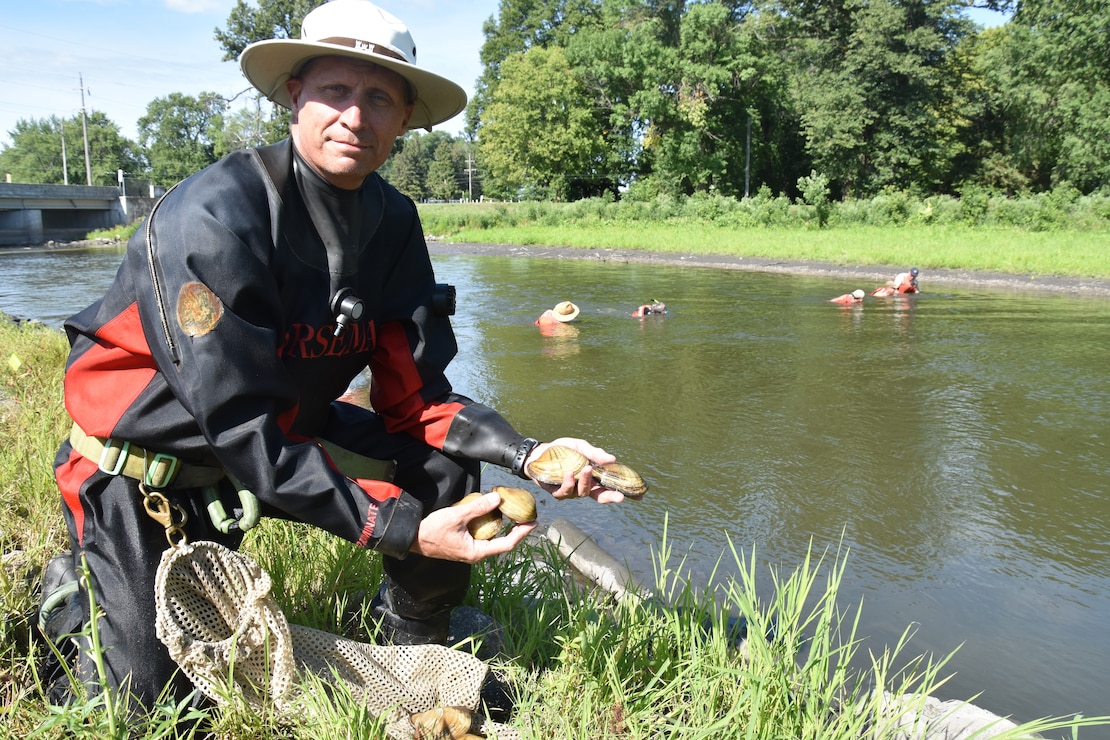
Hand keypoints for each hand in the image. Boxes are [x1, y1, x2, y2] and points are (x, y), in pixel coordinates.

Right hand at [410, 490, 534, 562]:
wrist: (413, 539)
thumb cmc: (432, 531)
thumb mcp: (456, 516)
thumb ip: (478, 508)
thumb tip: (498, 499)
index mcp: (477, 552)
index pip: (507, 544)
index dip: (522, 533)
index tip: (533, 523)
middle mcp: (476, 553)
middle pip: (503, 542)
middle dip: (516, 529)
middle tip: (527, 515)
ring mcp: (471, 549)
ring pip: (494, 538)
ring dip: (504, 526)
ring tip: (514, 512)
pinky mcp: (465, 543)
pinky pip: (484, 535)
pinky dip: (492, 525)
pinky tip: (494, 513)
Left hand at [527, 437, 624, 503]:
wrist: (539, 452)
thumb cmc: (562, 450)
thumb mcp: (580, 446)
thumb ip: (595, 453)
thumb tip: (612, 459)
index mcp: (592, 477)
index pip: (609, 487)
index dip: (620, 493)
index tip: (638, 498)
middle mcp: (583, 487)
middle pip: (599, 497)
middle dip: (610, 497)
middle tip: (620, 497)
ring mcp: (571, 491)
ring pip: (582, 493)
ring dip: (586, 481)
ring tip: (586, 469)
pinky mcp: (556, 492)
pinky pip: (565, 492)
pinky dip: (568, 483)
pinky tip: (569, 473)